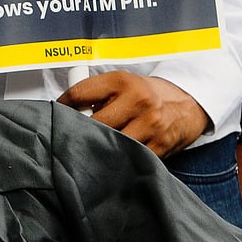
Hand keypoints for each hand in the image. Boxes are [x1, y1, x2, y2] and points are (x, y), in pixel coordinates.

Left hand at [58, 71, 209, 157]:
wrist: (186, 104)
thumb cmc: (144, 94)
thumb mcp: (121, 84)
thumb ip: (95, 95)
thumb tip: (66, 113)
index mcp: (121, 82)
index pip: (79, 94)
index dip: (62, 106)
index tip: (56, 114)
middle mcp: (137, 101)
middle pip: (94, 123)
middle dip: (79, 131)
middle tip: (70, 136)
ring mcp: (150, 125)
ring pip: (111, 143)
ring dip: (98, 148)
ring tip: (89, 149)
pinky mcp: (159, 146)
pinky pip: (130, 157)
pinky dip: (117, 160)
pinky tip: (110, 159)